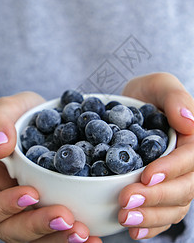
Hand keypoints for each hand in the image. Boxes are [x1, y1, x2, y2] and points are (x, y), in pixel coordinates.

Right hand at [0, 92, 101, 242]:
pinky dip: (76, 239)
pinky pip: (61, 231)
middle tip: (65, 219)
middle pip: (12, 227)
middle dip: (37, 226)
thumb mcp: (11, 108)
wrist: (55, 119)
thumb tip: (0, 143)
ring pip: (37, 237)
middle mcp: (11, 198)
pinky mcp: (56, 208)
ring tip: (83, 233)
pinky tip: (93, 238)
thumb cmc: (26, 114)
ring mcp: (34, 207)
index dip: (8, 204)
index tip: (32, 194)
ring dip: (59, 239)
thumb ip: (0, 120)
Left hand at [119, 73, 193, 239]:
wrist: (131, 107)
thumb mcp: (159, 84)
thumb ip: (175, 97)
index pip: (190, 158)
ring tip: (125, 218)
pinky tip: (133, 230)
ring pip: (175, 206)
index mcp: (192, 138)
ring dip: (151, 216)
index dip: (171, 169)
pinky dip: (151, 225)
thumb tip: (189, 122)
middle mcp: (188, 162)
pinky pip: (164, 213)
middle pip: (184, 188)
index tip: (146, 176)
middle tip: (126, 202)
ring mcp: (176, 178)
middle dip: (156, 197)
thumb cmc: (147, 94)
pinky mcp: (161, 189)